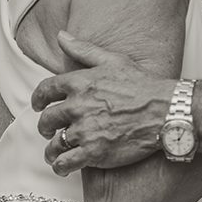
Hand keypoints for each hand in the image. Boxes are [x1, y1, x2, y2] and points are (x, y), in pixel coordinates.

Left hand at [31, 35, 174, 173]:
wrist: (164, 111)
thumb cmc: (142, 85)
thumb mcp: (113, 60)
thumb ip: (83, 49)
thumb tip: (61, 36)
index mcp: (79, 83)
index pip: (45, 90)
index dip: (37, 99)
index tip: (37, 105)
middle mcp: (77, 106)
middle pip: (47, 120)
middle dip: (44, 127)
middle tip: (47, 131)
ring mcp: (85, 131)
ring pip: (55, 144)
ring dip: (51, 149)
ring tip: (53, 153)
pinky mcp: (94, 153)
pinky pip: (66, 163)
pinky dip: (61, 165)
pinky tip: (63, 166)